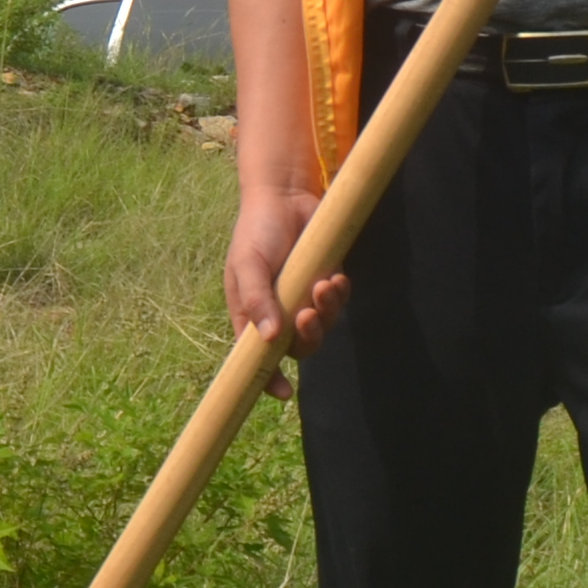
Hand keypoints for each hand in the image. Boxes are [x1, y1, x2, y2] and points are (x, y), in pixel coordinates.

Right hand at [227, 182, 345, 362]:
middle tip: (308, 315)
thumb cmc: (257, 230)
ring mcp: (303, 298)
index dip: (269, 378)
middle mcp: (278, 312)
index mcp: (251, 314)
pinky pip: (337, 303)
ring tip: (325, 286)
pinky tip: (335, 279)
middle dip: (308, 337)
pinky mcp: (325, 282)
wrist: (286, 195)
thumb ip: (256, 300)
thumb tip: (267, 338)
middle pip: (298, 347)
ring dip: (327, 313)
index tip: (282, 392)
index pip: (258, 356)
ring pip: (322, 326)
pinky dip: (339, 296)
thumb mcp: (248, 264)